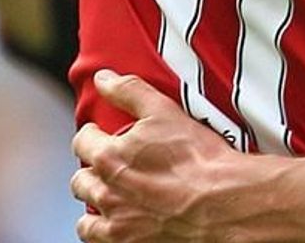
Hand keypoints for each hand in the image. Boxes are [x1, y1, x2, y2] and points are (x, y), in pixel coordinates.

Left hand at [72, 70, 259, 242]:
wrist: (223, 202)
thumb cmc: (198, 158)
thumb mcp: (164, 111)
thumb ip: (129, 91)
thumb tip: (103, 79)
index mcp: (109, 157)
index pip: (82, 141)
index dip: (92, 135)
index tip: (100, 134)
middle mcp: (106, 193)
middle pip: (80, 181)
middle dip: (91, 170)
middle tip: (109, 165)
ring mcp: (117, 224)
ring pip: (86, 217)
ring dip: (95, 203)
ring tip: (111, 196)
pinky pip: (99, 240)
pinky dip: (104, 230)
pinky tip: (118, 221)